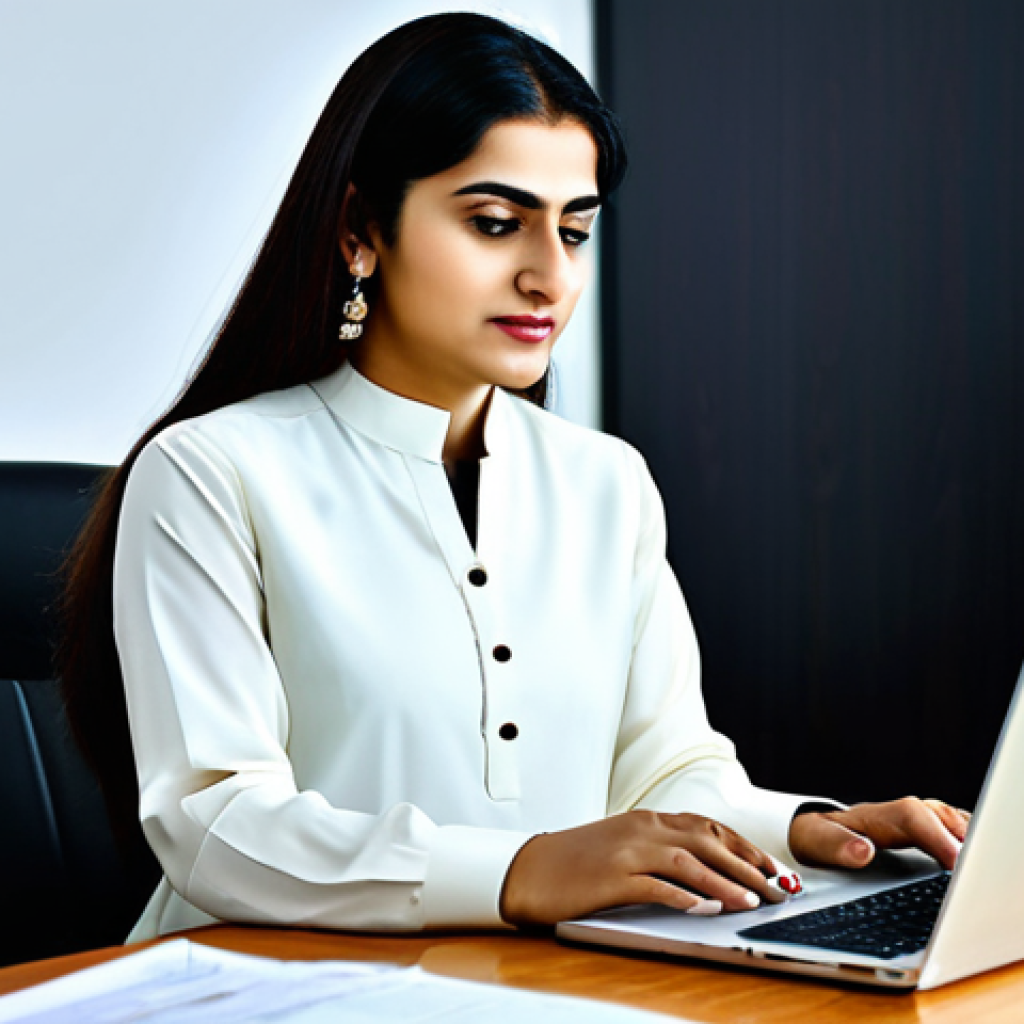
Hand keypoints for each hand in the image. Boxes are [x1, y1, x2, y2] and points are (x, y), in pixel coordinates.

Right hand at [499, 810, 794, 926]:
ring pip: (688, 862)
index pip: (709, 828)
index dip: (746, 848)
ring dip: (725, 882)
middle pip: (707, 842)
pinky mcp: (612, 878)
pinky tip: (705, 910)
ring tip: (752, 901)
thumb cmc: (578, 862)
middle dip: (748, 866)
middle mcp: (642, 829)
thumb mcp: (625, 845)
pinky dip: (684, 897)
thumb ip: (662, 849)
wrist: (531, 869)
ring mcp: (627, 851)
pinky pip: (656, 887)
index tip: (774, 869)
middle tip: (777, 889)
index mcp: (648, 819)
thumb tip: (710, 870)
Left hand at [789, 797, 970, 870]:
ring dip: (965, 837)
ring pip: (946, 819)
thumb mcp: (815, 843)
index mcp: (874, 816)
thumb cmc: (813, 838)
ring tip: (980, 864)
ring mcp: (906, 822)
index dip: (937, 836)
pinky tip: (973, 857)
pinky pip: (946, 829)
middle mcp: (894, 814)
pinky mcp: (914, 833)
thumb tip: (863, 851)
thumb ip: (837, 847)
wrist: (808, 833)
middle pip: (937, 814)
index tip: (956, 861)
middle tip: (975, 868)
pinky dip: (963, 840)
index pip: (913, 817)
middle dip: (960, 837)